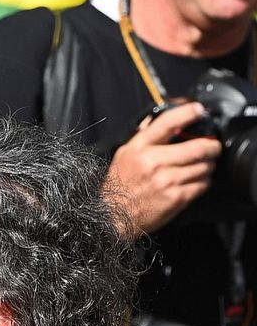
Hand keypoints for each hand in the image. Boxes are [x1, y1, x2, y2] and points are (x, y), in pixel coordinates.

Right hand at [106, 103, 220, 233]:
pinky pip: (202, 185)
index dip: (187, 113)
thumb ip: (144, 138)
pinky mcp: (175, 198)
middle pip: (197, 147)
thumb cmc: (119, 186)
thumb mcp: (124, 155)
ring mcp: (166, 181)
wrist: (113, 215)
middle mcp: (152, 162)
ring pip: (204, 167)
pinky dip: (204, 182)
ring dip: (208, 166)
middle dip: (212, 146)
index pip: (167, 123)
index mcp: (139, 148)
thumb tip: (163, 121)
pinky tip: (195, 182)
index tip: (199, 110)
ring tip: (201, 167)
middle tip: (212, 147)